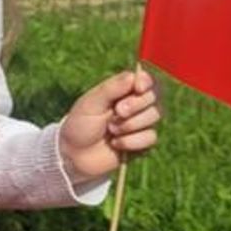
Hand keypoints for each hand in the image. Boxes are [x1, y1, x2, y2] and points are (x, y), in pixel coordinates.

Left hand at [58, 67, 160, 183]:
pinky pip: (151, 137)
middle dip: (135, 105)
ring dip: (130, 124)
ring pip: (155, 116)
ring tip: (111, 129)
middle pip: (154, 96)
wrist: (75, 155)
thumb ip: (111, 88)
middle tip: (117, 112)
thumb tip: (134, 76)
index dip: (146, 82)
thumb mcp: (91, 103)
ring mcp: (142, 123)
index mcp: (124, 90)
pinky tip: (116, 144)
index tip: (138, 88)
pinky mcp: (144, 143)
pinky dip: (130, 141)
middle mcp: (137, 104)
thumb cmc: (81, 124)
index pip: (146, 79)